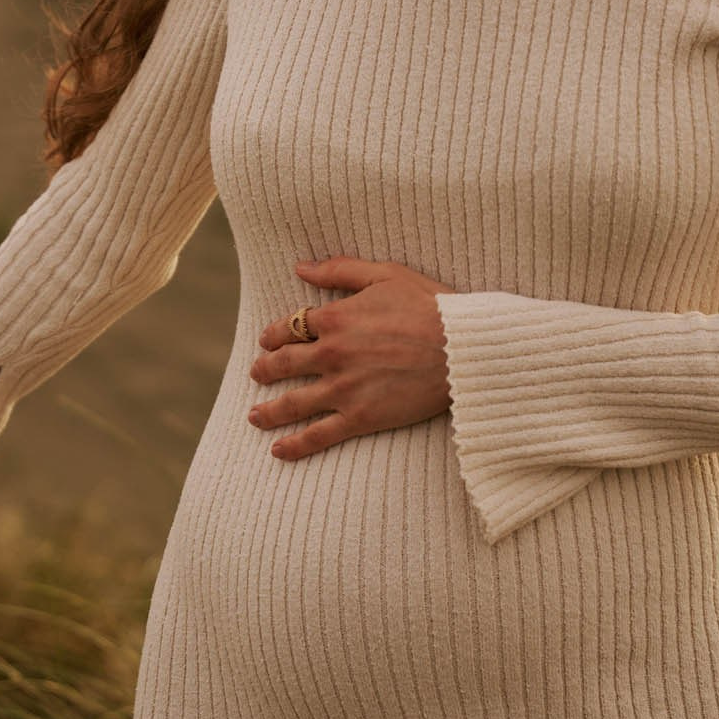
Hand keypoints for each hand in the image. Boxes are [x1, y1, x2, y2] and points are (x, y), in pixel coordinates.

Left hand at [248, 255, 454, 460]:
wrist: (463, 348)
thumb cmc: (431, 306)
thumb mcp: (385, 275)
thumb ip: (340, 270)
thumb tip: (301, 267)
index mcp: (335, 318)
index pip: (290, 327)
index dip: (274, 334)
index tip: (267, 341)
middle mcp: (331, 354)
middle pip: (284, 364)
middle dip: (265, 369)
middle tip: (256, 374)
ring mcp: (344, 389)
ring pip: (293, 403)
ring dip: (268, 411)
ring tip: (255, 417)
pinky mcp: (361, 418)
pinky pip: (319, 435)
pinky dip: (295, 445)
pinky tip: (279, 451)